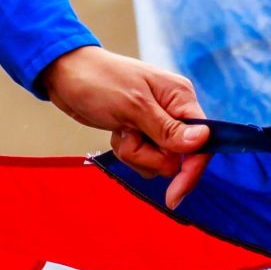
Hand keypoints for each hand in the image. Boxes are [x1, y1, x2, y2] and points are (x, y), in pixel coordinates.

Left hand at [39, 45, 210, 208]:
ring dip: (135, 153)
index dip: (191, 169)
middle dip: (149, 155)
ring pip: (158, 161)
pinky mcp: (141, 132)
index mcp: (180, 97)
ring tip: (120, 129)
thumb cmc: (98, 80)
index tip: (175, 194)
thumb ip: (167, 128)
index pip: (202, 142)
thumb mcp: (133, 106)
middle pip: (176, 157)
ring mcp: (157, 123)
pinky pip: (143, 157)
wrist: (66, 75)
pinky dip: (127, 150)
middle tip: (129, 133)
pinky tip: (116, 131)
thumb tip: (203, 140)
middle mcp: (174, 111)